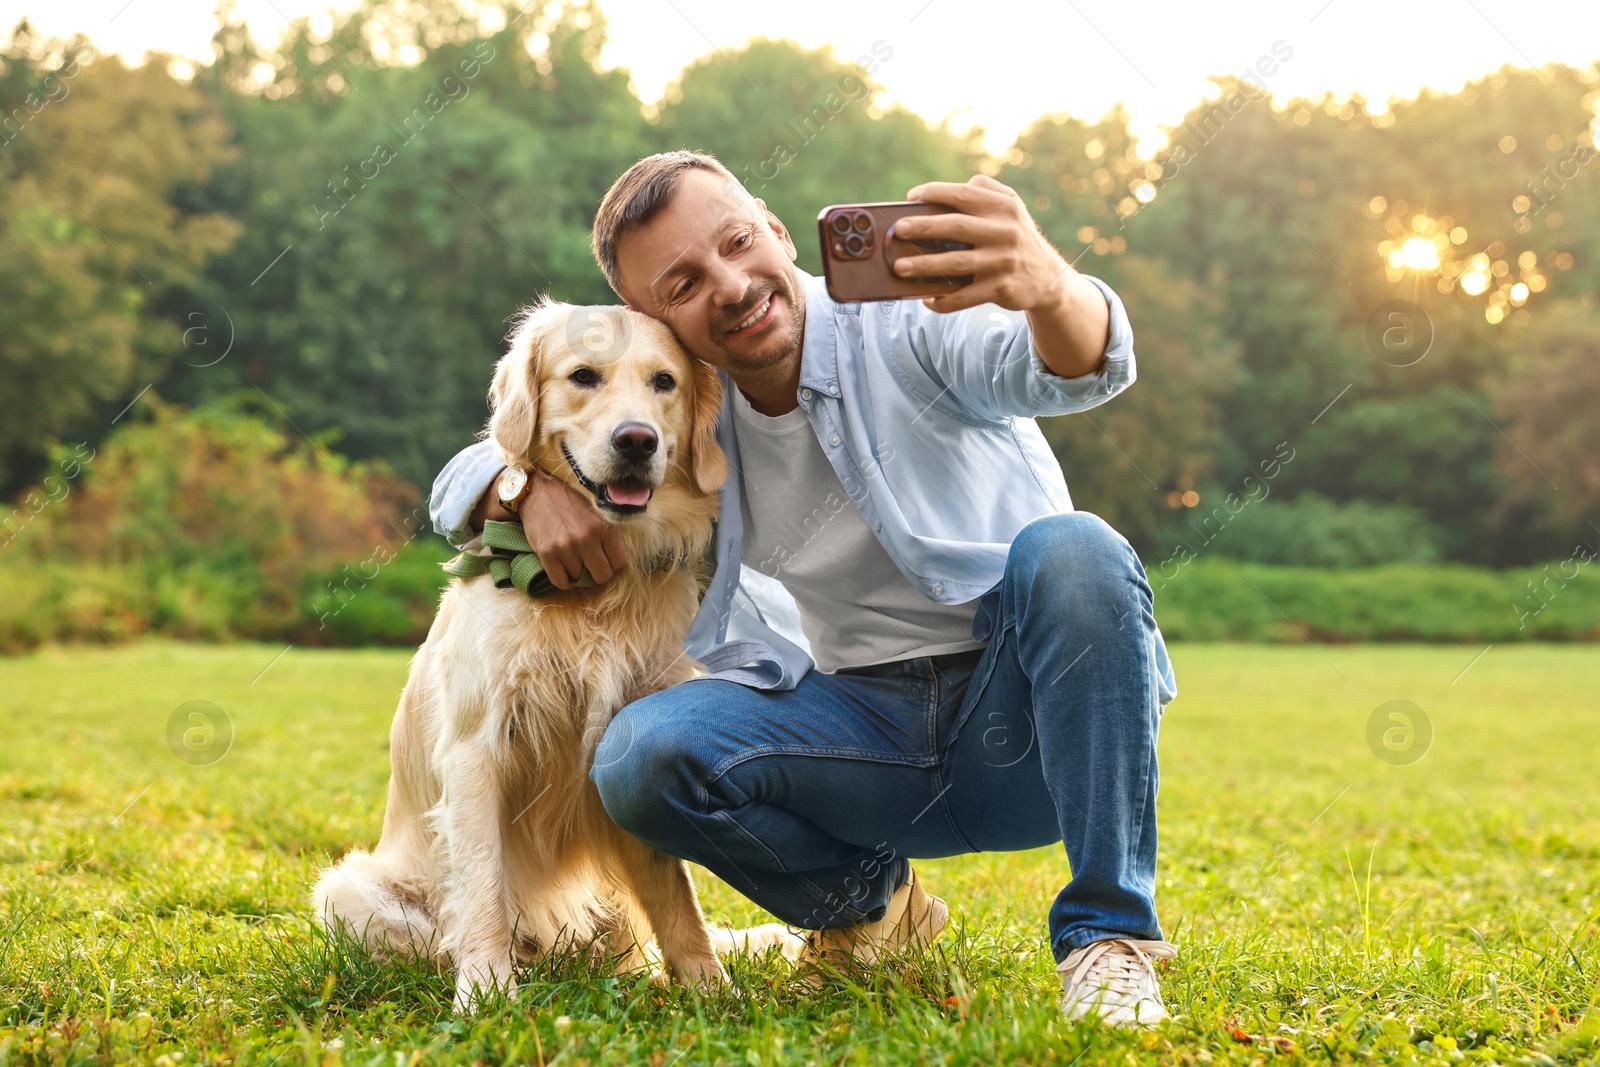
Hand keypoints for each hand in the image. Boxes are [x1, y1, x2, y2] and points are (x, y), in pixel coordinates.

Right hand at [519, 468, 628, 588]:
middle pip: (602, 576)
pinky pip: (560, 582)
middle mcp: (585, 538)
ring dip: (578, 573)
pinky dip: (564, 581)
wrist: (539, 492)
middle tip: (591, 564)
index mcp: (603, 527)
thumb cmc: (571, 503)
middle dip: (598, 572)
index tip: (606, 558)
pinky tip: (565, 571)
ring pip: (580, 579)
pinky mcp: (547, 553)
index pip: (620, 562)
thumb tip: (617, 563)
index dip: (614, 563)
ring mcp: (565, 547)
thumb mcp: (598, 513)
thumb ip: (609, 535)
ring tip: (574, 559)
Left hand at [893, 174, 1109, 377]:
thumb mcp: (1012, 206)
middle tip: (897, 230)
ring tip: (900, 267)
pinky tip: (926, 300)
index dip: (936, 193)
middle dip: (923, 227)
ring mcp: (1003, 262)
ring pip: (957, 263)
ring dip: (925, 265)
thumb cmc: (1017, 236)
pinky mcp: (1002, 288)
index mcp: (1005, 207)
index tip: (911, 196)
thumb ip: (986, 190)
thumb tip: (948, 190)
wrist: (1048, 278)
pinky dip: (944, 300)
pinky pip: (966, 296)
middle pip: (956, 226)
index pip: (965, 194)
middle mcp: (1006, 231)